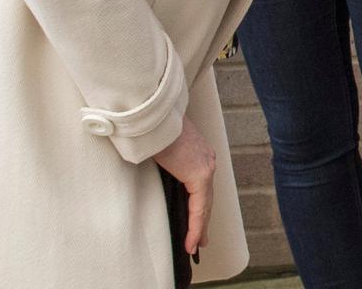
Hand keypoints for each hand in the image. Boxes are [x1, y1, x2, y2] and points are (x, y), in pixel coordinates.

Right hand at [153, 115, 215, 254]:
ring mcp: (206, 166)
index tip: (199, 219)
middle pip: (206, 197)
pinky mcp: (199, 174)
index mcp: (200, 153)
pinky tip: (193, 241)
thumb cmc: (154, 126)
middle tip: (202, 240)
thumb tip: (155, 167)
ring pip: (204, 205)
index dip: (201, 204)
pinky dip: (196, 226)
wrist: (156, 115)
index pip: (202, 185)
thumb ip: (165, 159)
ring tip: (196, 246)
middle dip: (204, 221)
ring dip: (200, 228)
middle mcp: (207, 159)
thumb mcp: (162, 145)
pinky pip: (199, 208)